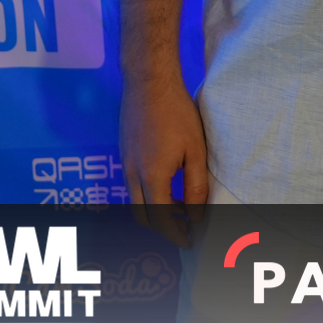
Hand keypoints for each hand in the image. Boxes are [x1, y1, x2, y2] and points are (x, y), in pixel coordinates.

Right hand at [121, 75, 209, 245]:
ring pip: (136, 199)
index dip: (175, 234)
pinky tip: (168, 182)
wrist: (149, 81)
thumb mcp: (195, 151)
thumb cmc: (176, 112)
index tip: (190, 240)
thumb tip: (197, 215)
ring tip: (180, 205)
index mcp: (152, 176)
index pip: (160, 219)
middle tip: (184, 228)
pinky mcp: (124, 151)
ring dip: (155, 209)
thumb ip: (196, 187)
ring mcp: (125, 162)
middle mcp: (132, 173)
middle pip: (142, 215)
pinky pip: (132, 183)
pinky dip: (148, 192)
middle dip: (162, 228)